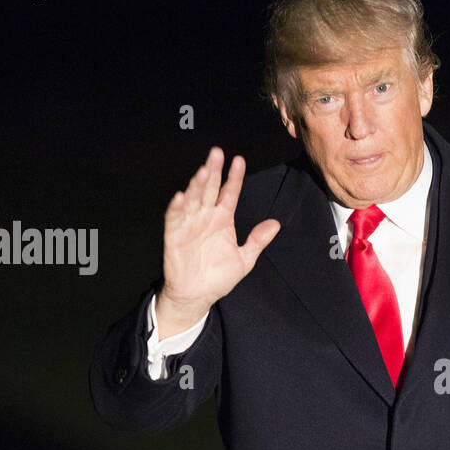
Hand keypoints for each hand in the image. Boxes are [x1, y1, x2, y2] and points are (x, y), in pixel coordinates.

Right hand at [156, 146, 280, 337]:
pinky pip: (175, 219)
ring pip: (193, 199)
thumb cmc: (217, 277)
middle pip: (209, 189)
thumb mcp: (244, 259)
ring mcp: (189, 225)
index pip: (229, 193)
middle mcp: (206, 217)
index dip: (234, 177)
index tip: (239, 161)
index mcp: (223, 219)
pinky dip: (177, 208)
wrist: (197, 296)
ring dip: (197, 185)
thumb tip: (275, 224)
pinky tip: (181, 197)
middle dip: (214, 171)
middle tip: (217, 153)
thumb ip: (257, 241)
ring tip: (204, 171)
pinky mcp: (174, 236)